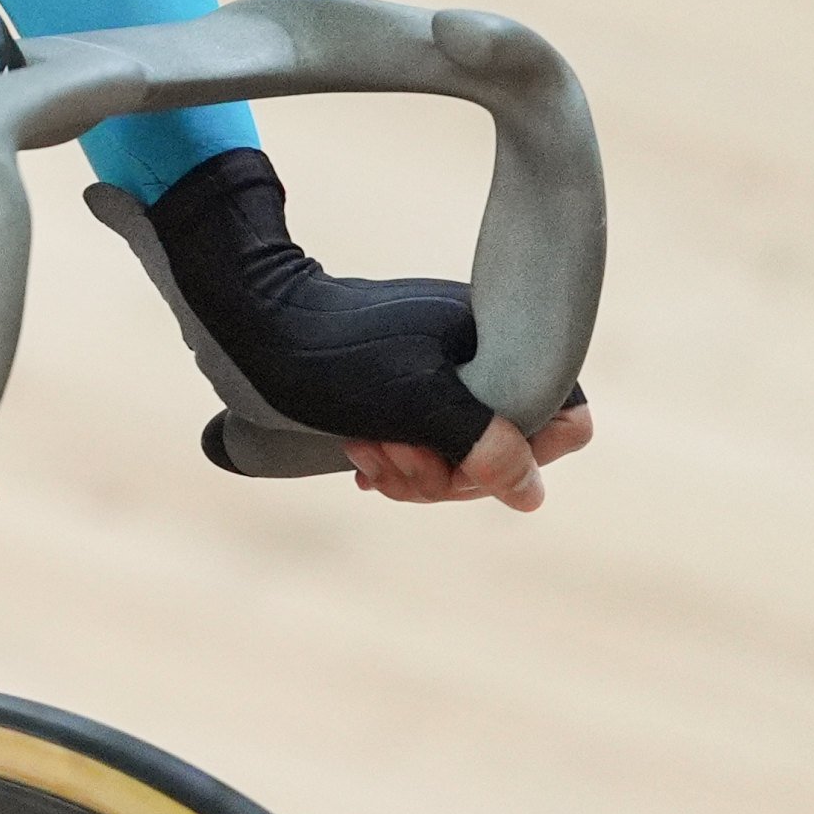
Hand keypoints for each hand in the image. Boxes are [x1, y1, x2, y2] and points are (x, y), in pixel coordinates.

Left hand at [128, 149, 587, 497]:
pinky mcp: (407, 387)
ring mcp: (446, 369)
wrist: (249, 319)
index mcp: (500, 340)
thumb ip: (484, 446)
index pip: (564, 416)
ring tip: (365, 451)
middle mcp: (482, 353)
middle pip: (508, 449)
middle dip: (449, 470)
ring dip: (415, 469)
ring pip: (463, 454)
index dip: (524, 456)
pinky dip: (399, 460)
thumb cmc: (331, 356)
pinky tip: (362, 462)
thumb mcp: (416, 404)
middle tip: (392, 457)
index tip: (465, 461)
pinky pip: (428, 443)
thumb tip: (530, 494)